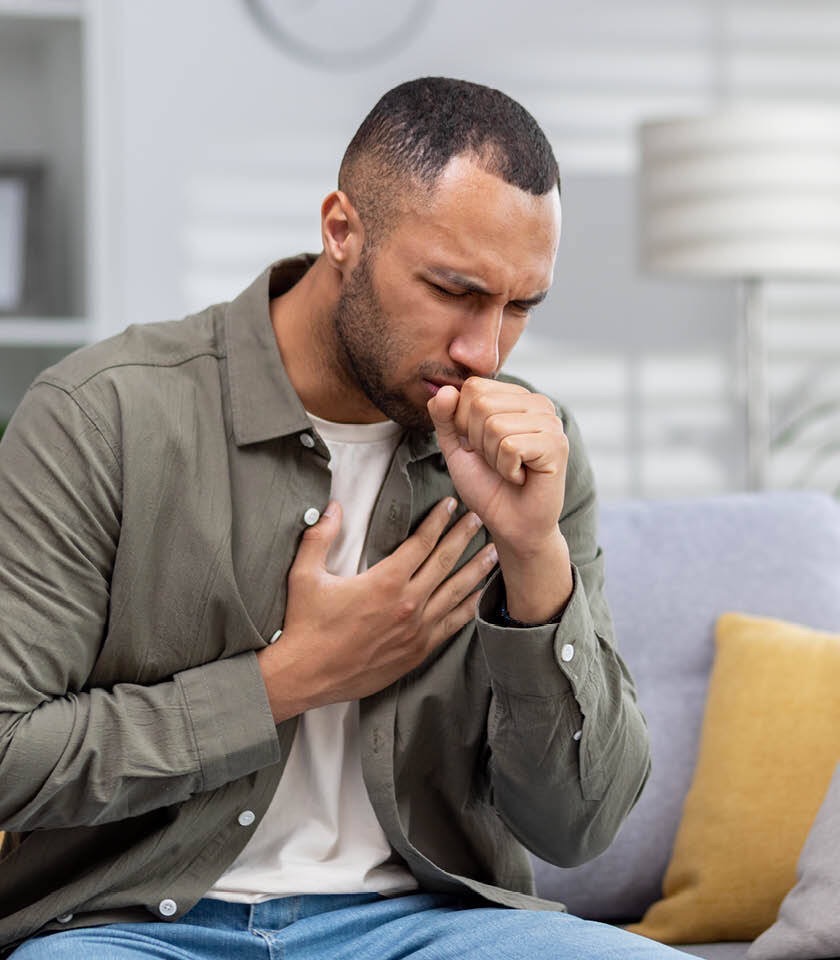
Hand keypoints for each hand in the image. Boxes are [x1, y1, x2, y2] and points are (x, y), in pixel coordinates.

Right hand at [257, 497, 496, 721]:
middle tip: (480, 519)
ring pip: (456, 593)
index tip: (450, 505)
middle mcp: (407, 604)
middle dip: (464, 537)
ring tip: (493, 553)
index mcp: (384, 581)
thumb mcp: (305, 574)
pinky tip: (480, 596)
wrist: (306, 675)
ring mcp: (416, 630)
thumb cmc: (305, 625)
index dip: (438, 521)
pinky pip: (451, 625)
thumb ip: (320, 536)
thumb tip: (333, 506)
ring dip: (476, 570)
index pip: (421, 543)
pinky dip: (469, 607)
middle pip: (445, 562)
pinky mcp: (417, 652)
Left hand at [428, 378, 573, 622]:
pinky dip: (506, 469)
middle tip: (496, 461)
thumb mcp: (456, 448)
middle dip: (477, 441)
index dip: (464, 423)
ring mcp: (550, 421)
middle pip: (481, 404)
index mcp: (514, 396)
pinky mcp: (556, 444)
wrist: (511, 524)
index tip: (481, 447)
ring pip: (495, 425)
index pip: (473, 387)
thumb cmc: (487, 485)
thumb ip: (445, 417)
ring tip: (509, 469)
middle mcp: (536, 402)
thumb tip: (444, 390)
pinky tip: (521, 477)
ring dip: (492, 458)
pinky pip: (510, 446)